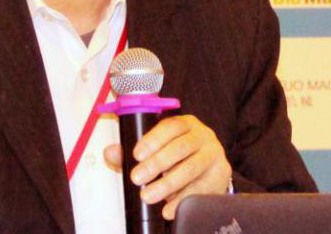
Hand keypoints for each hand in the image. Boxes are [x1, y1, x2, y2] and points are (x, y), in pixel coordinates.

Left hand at [103, 114, 230, 220]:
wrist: (210, 169)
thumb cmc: (180, 156)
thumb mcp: (160, 148)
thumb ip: (136, 151)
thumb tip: (110, 152)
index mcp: (186, 123)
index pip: (170, 126)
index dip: (153, 139)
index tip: (136, 155)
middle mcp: (203, 136)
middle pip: (180, 148)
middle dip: (156, 164)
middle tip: (137, 178)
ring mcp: (214, 156)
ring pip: (190, 169)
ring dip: (167, 185)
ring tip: (148, 196)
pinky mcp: (220, 177)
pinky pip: (201, 189)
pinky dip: (181, 200)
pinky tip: (168, 208)